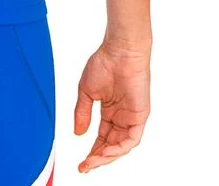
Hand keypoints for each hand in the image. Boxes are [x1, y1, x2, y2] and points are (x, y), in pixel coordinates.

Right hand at [74, 37, 150, 172]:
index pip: (101, 138)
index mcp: (109, 111)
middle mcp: (121, 117)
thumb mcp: (87, 92)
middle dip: (98, 158)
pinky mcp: (140, 116)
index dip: (92, 151)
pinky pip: (131, 139)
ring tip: (93, 161)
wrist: (119, 51)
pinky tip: (106, 151)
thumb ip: (82, 113)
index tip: (81, 162)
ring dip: (107, 156)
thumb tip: (78, 133)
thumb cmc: (104, 64)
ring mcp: (131, 117)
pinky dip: (119, 148)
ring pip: (121, 146)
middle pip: (110, 145)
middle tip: (85, 166)